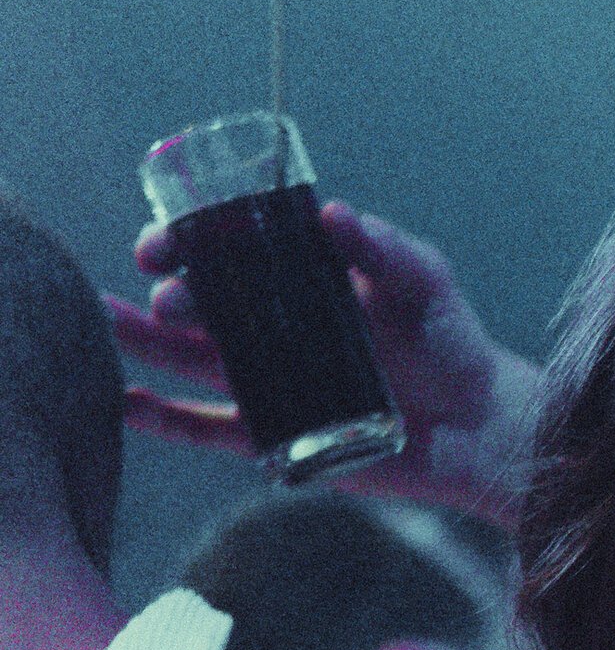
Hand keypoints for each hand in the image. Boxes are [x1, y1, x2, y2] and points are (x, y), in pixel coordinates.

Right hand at [107, 204, 541, 528]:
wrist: (479, 425)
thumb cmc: (453, 343)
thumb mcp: (424, 282)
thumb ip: (384, 250)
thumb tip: (332, 214)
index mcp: (299, 278)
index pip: (227, 251)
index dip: (188, 242)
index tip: (165, 241)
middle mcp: (275, 325)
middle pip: (202, 305)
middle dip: (171, 297)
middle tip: (164, 296)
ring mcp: (271, 380)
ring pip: (190, 359)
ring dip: (145, 344)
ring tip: (100, 324)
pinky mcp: (276, 435)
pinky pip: (209, 428)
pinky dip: (165, 421)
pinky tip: (122, 406)